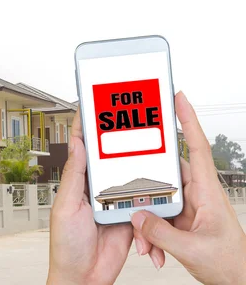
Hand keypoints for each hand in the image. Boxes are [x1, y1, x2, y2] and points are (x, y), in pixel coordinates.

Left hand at [47, 111, 132, 284]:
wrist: (83, 278)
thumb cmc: (65, 246)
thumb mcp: (66, 207)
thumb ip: (74, 176)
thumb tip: (77, 145)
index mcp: (77, 183)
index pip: (81, 149)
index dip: (86, 127)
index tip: (93, 105)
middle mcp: (95, 190)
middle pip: (110, 159)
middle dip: (118, 142)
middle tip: (129, 121)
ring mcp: (113, 202)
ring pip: (129, 177)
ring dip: (136, 170)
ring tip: (144, 153)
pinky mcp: (129, 216)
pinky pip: (143, 201)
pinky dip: (148, 198)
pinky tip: (150, 190)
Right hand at [131, 92, 245, 283]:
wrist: (238, 281)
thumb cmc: (231, 263)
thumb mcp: (192, 249)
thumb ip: (160, 232)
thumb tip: (138, 216)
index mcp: (208, 192)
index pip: (197, 147)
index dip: (188, 121)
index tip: (178, 100)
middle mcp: (198, 195)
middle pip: (166, 174)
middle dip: (146, 187)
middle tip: (131, 185)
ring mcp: (188, 207)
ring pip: (158, 199)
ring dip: (147, 217)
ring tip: (147, 239)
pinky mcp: (180, 220)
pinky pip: (158, 216)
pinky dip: (149, 231)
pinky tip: (151, 246)